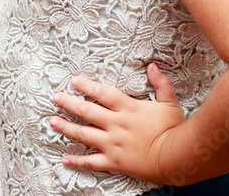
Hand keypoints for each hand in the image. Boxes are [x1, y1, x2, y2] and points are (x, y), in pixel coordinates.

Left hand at [50, 62, 184, 181]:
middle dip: (69, 103)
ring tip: (53, 122)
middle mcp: (116, 125)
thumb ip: (161, 83)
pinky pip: (92, 162)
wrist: (175, 157)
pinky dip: (77, 161)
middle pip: (87, 111)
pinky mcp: (114, 161)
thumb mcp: (169, 102)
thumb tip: (152, 66)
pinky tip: (65, 158)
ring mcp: (113, 144)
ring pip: (84, 134)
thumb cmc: (173, 130)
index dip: (87, 86)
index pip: (103, 93)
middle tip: (56, 98)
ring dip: (67, 127)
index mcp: (128, 108)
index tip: (74, 81)